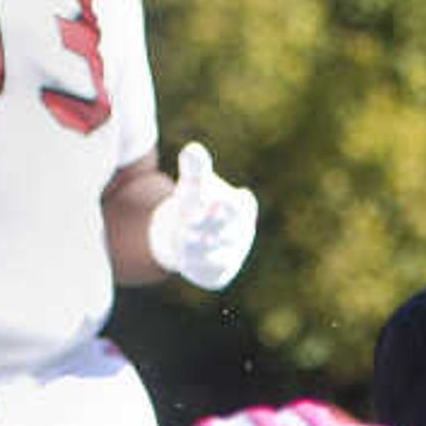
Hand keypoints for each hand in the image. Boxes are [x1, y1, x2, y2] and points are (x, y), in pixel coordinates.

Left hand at [145, 141, 259, 288]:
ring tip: (184, 240)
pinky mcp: (219, 275)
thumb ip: (194, 168)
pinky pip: (210, 275)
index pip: (238, 205)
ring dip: (200, 248)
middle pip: (228, 231)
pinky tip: (183, 259)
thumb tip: (191, 150)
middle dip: (209, 227)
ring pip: (218, 254)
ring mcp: (233, 255)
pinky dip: (196, 268)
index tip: (207, 201)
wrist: (191, 235)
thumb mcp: (193, 185)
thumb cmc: (195, 204)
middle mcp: (242, 233)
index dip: (224, 204)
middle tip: (190, 223)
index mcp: (242, 207)